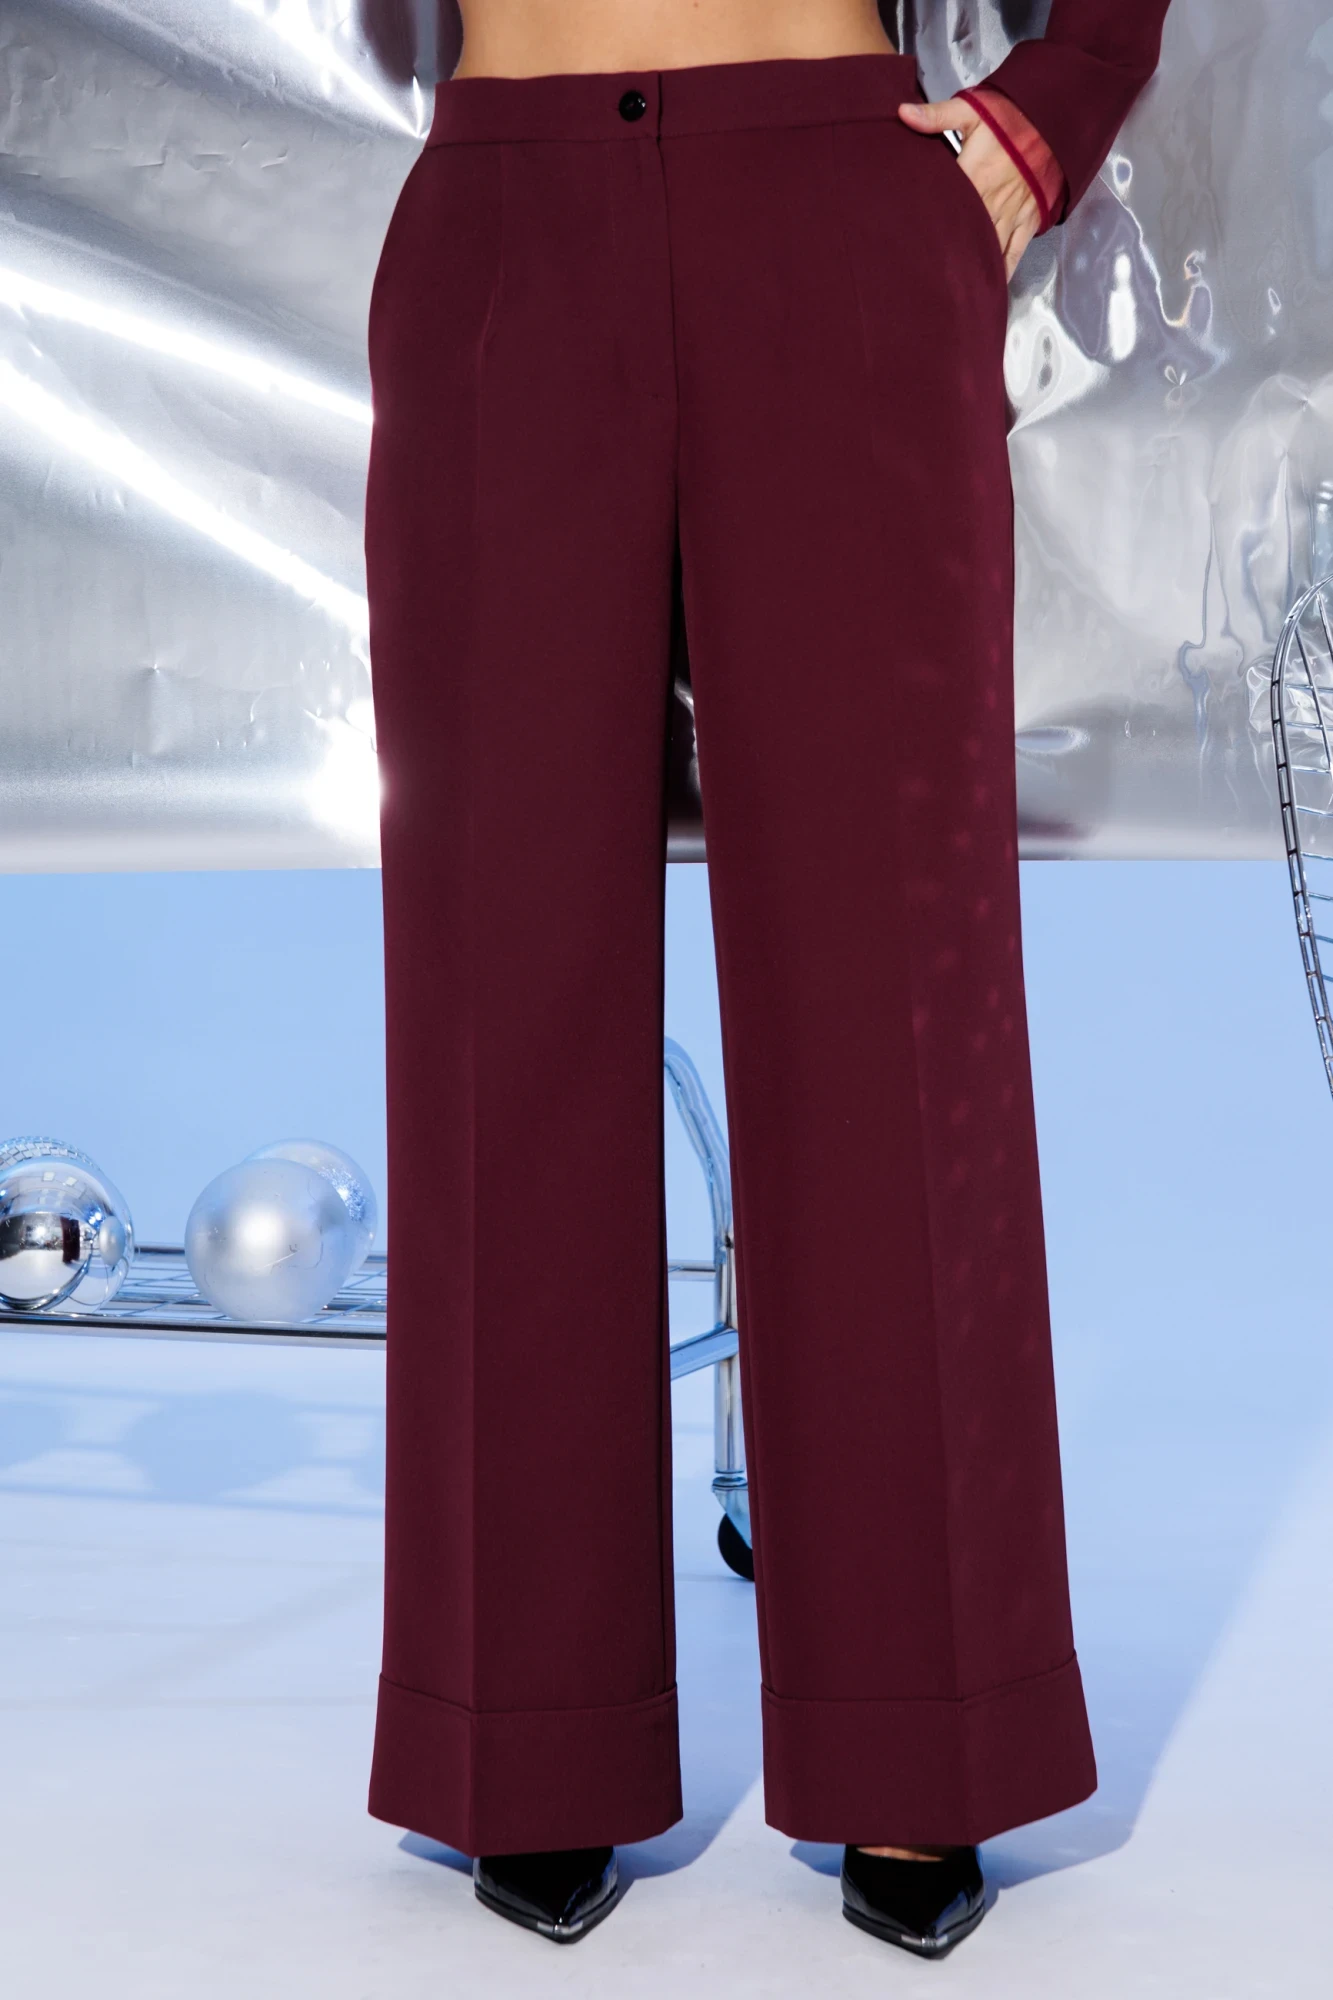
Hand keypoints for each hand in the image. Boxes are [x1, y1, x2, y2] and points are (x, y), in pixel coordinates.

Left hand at [897, 95, 1039, 281]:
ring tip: (952, 294)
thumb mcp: (971, 111)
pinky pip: (1014, 253)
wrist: (1053, 120)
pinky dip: (1002, 272)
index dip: (926, 228)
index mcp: (973, 179)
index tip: (909, 246)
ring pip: (987, 251)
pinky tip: (991, 289)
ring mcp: (1010, 216)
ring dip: (972, 270)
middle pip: (964, 237)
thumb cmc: (1010, 118)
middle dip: (947, 257)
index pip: (945, 209)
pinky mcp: (1027, 222)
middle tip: (924, 282)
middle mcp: (991, 204)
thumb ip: (936, 117)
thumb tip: (903, 114)